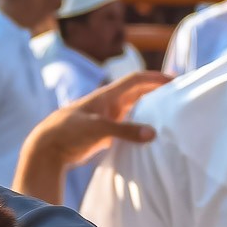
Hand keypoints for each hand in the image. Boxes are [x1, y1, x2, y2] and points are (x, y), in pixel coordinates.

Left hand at [14, 71, 168, 203]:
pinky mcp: (104, 133)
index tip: (175, 80)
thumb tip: (153, 133)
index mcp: (107, 96)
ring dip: (151, 109)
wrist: (47, 148)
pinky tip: (152, 133)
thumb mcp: (97, 129)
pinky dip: (140, 126)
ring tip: (172, 112)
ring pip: (134, 109)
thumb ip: (124, 131)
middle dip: (157, 91)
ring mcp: (106, 118)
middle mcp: (108, 104)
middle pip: (138, 92)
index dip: (155, 77)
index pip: (136, 80)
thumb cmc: (68, 133)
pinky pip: (128, 125)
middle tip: (180, 94)